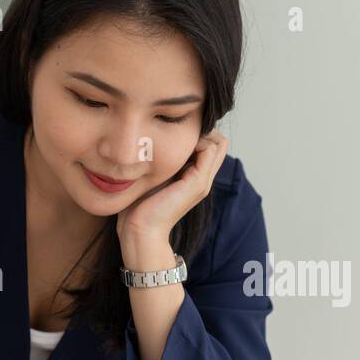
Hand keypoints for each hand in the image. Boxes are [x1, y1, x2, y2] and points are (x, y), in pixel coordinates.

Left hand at [116, 129, 228, 246]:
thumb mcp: (153, 177)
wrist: (141, 230)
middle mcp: (203, 179)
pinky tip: (173, 145)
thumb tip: (154, 141)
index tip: (174, 131)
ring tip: (175, 137)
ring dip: (199, 133)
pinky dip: (196, 140)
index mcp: (195, 178)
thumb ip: (160, 163)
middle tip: (176, 130)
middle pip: (219, 142)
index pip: (212, 144)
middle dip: (201, 129)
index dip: (198, 132)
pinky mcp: (197, 183)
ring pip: (218, 142)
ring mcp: (203, 181)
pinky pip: (209, 149)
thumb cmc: (140, 206)